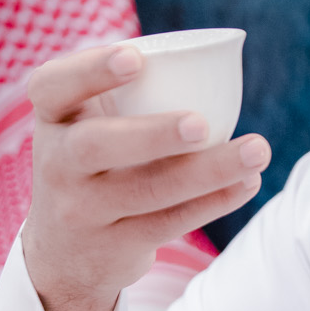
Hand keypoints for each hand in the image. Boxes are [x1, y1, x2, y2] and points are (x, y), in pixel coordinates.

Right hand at [22, 41, 270, 310]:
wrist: (63, 252)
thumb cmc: (94, 161)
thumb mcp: (87, 123)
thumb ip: (129, 92)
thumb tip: (217, 60)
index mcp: (52, 117)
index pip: (53, 87)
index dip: (91, 70)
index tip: (136, 58)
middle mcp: (57, 163)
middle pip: (95, 147)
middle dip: (151, 134)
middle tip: (200, 124)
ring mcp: (82, 210)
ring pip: (146, 191)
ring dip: (207, 171)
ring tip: (256, 150)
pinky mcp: (114, 246)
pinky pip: (169, 223)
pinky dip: (214, 201)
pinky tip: (248, 183)